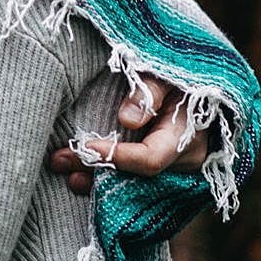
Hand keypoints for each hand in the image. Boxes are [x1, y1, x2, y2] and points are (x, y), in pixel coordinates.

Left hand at [45, 73, 209, 193]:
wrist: (202, 94)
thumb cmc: (182, 79)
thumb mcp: (168, 74)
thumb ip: (149, 91)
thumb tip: (127, 118)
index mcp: (183, 138)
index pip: (150, 159)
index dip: (116, 156)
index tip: (86, 146)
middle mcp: (180, 164)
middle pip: (134, 179)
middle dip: (94, 169)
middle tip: (59, 159)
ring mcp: (173, 174)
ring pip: (130, 185)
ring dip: (93, 177)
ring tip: (61, 164)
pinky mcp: (162, 175)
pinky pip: (131, 183)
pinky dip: (104, 178)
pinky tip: (77, 173)